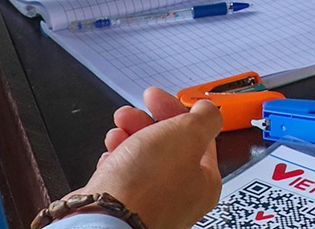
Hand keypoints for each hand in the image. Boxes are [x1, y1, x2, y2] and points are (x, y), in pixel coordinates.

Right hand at [79, 87, 223, 228]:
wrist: (106, 219)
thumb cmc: (146, 186)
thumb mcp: (187, 135)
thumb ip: (205, 117)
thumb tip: (208, 109)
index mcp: (204, 180)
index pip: (196, 135)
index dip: (175, 110)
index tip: (157, 98)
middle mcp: (181, 195)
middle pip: (167, 145)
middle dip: (146, 122)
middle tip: (130, 114)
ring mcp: (154, 203)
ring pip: (143, 159)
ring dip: (128, 137)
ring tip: (116, 133)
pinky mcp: (127, 208)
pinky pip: (124, 177)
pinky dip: (116, 161)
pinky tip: (110, 157)